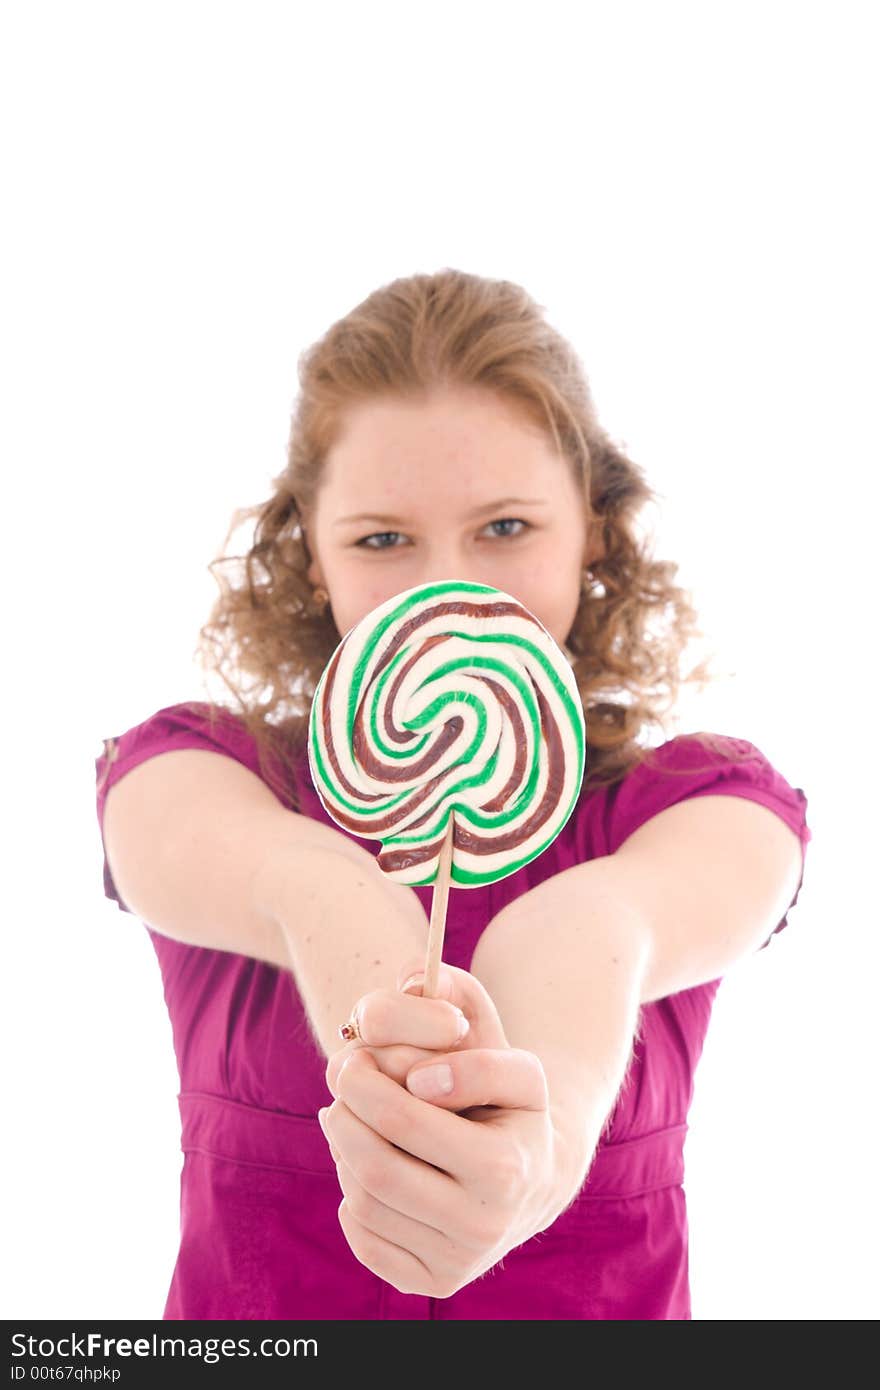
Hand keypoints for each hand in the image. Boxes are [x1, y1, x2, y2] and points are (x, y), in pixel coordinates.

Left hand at [318, 960, 578, 1297]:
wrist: (536, 1175)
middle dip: (343, 1109)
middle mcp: (484, 1224)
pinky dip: (351, 1195)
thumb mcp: (508, 1053)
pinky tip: (368, 1164)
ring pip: (361, 1199)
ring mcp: (458, 1261)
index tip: (366, 1055)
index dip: (368, 1078)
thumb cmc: (510, 1102)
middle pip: (372, 1164)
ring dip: (345, 1148)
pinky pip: (363, 1236)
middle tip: (341, 1073)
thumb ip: (470, 1030)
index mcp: (505, 1166)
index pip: (402, 1116)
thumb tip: (421, 1077)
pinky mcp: (433, 1283)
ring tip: (354, 1117)